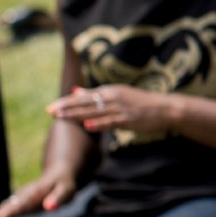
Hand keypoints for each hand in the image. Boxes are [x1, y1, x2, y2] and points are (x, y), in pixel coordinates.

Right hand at [0, 169, 76, 216]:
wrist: (58, 173)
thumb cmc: (63, 184)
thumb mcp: (66, 190)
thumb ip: (58, 198)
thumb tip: (49, 207)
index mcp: (36, 192)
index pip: (22, 204)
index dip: (11, 212)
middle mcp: (24, 195)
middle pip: (9, 206)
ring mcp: (18, 198)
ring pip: (3, 207)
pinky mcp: (16, 202)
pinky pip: (2, 209)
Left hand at [47, 85, 178, 134]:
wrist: (165, 108)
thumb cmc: (140, 103)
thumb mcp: (118, 94)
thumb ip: (96, 94)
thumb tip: (75, 91)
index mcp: (110, 91)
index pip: (83, 97)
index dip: (66, 102)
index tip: (51, 107)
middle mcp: (113, 97)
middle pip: (86, 102)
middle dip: (67, 107)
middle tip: (50, 111)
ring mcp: (121, 108)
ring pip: (95, 111)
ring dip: (77, 115)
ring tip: (62, 118)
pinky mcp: (128, 118)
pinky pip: (111, 121)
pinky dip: (99, 123)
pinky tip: (87, 126)